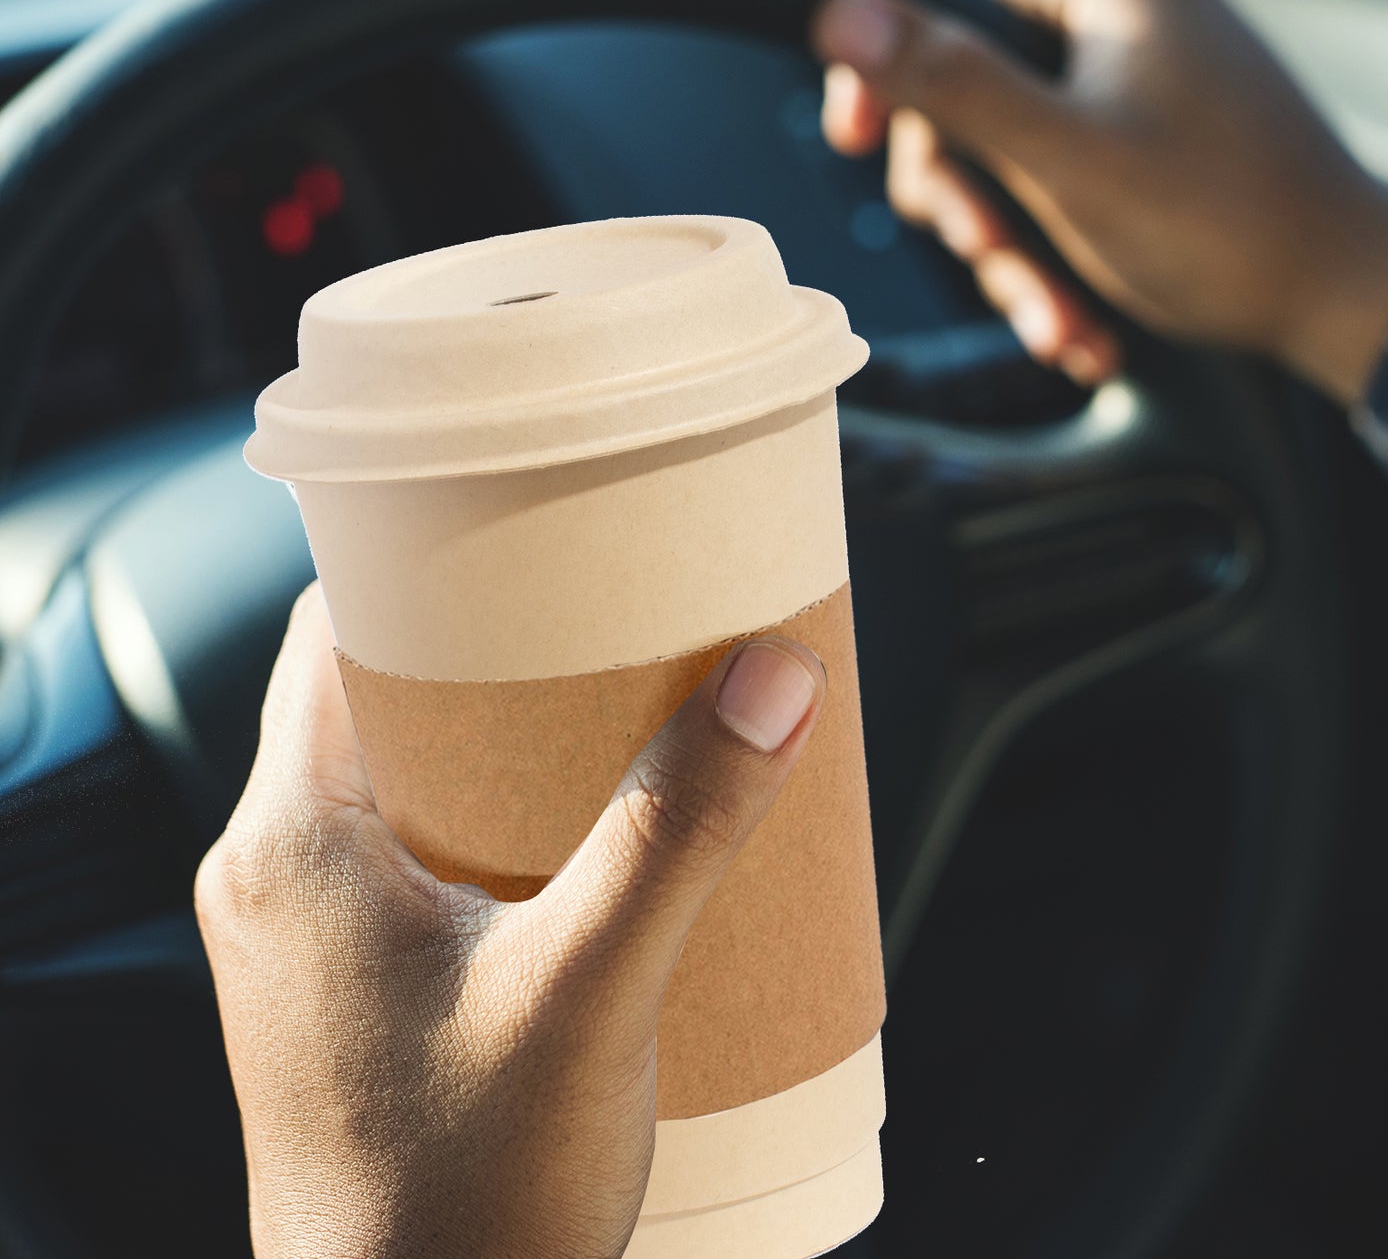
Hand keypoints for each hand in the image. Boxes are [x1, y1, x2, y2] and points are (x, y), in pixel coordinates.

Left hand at [195, 584, 824, 1258]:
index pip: (332, 630)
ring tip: (609, 715)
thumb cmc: (467, 1211)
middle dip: (489, 651)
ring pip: (399, 778)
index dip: (426, 567)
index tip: (531, 535)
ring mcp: (308, 940)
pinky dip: (488, 815)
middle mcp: (275, 876)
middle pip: (377, 698)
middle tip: (605, 618)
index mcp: (288, 841)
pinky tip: (577, 835)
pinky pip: (411, 852)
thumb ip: (679, 830)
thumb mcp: (589, 995)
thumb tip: (773, 678)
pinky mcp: (350, 990)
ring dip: (494, 739)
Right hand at [813, 0, 1387, 403]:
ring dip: (1014, 255)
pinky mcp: (1142, 141)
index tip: (853, 140)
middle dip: (969, 201)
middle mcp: (1120, 17)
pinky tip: (1078, 322)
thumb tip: (843, 14)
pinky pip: (1055, 188)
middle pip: (969, 92)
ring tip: (1055, 320)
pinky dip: (1054, 260)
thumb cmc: (1222, 224)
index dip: (887, 67)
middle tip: (985, 254)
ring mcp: (1133, 81)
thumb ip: (952, 84)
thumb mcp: (1065, 157)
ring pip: (1009, 159)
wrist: (1336, 298)